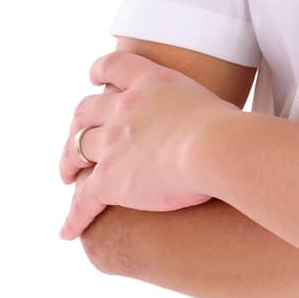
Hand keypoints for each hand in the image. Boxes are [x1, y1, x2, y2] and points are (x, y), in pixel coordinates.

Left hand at [57, 51, 239, 242]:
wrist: (217, 147)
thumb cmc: (232, 130)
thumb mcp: (212, 105)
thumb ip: (199, 112)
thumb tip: (217, 127)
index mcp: (152, 83)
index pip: (116, 66)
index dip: (101, 70)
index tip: (93, 77)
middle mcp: (125, 108)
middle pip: (87, 111)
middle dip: (78, 124)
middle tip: (77, 135)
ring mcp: (112, 143)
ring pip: (77, 151)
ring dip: (68, 163)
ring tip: (66, 175)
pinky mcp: (109, 180)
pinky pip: (83, 201)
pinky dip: (73, 217)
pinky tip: (67, 231)